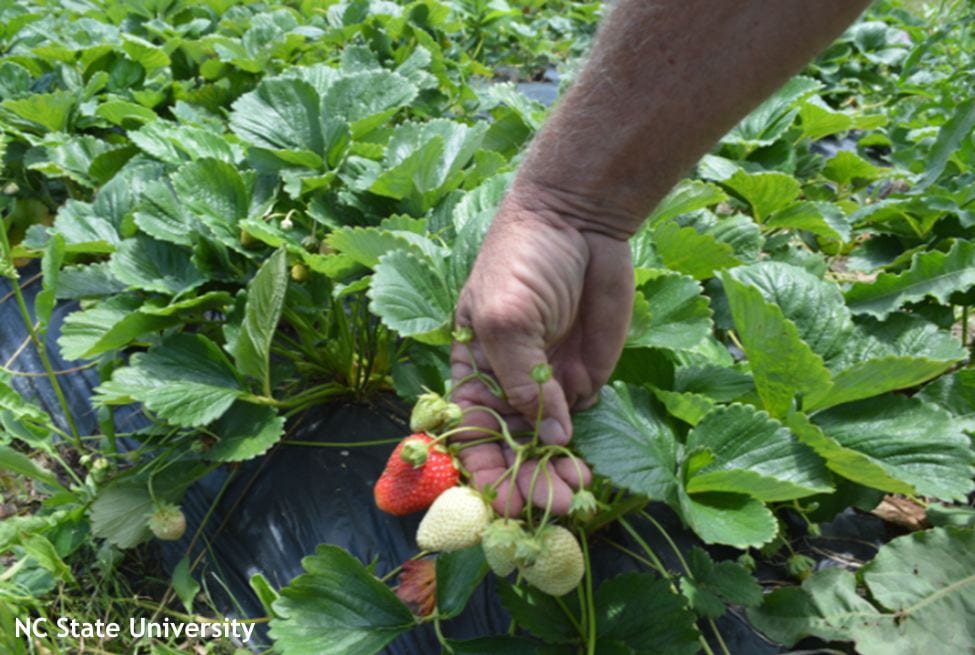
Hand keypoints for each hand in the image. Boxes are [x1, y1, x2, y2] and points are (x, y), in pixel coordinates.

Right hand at [450, 191, 633, 515]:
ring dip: (554, 474)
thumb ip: (521, 379)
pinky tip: (585, 467)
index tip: (501, 502)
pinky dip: (580, 449)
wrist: (580, 219)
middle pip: (509, 446)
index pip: (470, 430)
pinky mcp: (584, 377)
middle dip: (525, 480)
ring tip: (573, 496)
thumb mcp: (507, 316)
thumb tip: (547, 437)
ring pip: (545, 444)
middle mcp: (506, 384)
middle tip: (551, 506)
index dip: (481, 468)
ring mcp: (546, 383)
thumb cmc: (524, 259)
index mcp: (472, 368)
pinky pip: (579, 423)